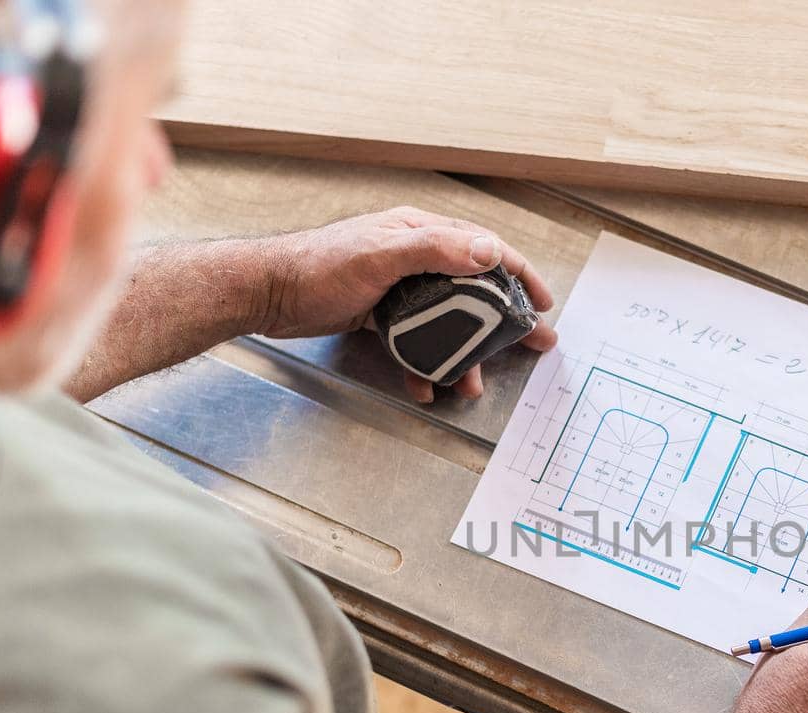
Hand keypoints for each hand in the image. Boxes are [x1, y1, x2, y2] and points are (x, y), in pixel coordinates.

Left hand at [254, 207, 558, 402]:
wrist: (266, 292)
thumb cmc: (316, 266)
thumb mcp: (379, 254)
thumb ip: (434, 249)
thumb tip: (487, 250)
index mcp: (419, 232)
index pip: (483, 248)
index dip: (519, 274)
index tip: (542, 303)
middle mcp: (413, 257)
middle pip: (473, 288)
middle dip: (504, 320)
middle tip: (534, 343)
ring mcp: (398, 287)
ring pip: (446, 320)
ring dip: (463, 353)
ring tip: (475, 381)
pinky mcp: (380, 314)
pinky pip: (414, 340)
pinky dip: (423, 364)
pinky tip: (426, 385)